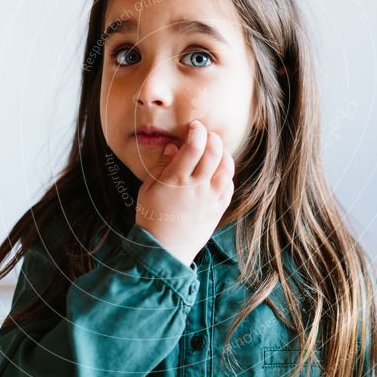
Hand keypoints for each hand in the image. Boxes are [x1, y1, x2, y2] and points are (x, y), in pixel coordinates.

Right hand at [134, 120, 234, 266]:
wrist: (164, 249)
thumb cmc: (151, 218)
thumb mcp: (148, 189)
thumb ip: (162, 165)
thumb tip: (174, 146)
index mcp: (177, 180)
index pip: (194, 146)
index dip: (197, 131)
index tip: (194, 126)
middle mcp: (198, 187)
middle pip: (214, 152)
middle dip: (212, 137)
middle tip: (206, 134)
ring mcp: (211, 198)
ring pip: (227, 167)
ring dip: (223, 153)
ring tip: (214, 150)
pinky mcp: (218, 209)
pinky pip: (229, 185)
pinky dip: (226, 173)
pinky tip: (217, 171)